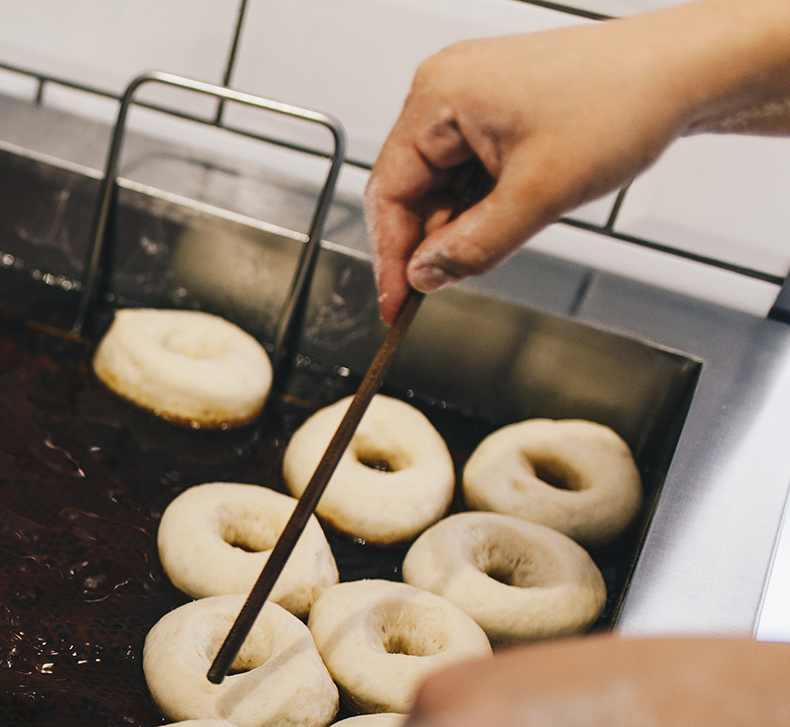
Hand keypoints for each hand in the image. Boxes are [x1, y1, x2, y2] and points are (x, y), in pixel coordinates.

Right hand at [364, 0, 789, 323]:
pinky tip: (517, 208)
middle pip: (412, 188)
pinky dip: (486, 200)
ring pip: (443, 183)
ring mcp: (472, 95)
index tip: (397, 304)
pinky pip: (470, 168)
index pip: (388, 193)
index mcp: (438, 96)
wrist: (689, 70)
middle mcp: (446, 88)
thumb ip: (471, 247)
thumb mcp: (537, 195)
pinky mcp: (498, 107)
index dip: (390, 257)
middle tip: (454, 280)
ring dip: (465, 220)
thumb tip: (425, 277)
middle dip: (434, 238)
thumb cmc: (624, 101)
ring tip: (512, 227)